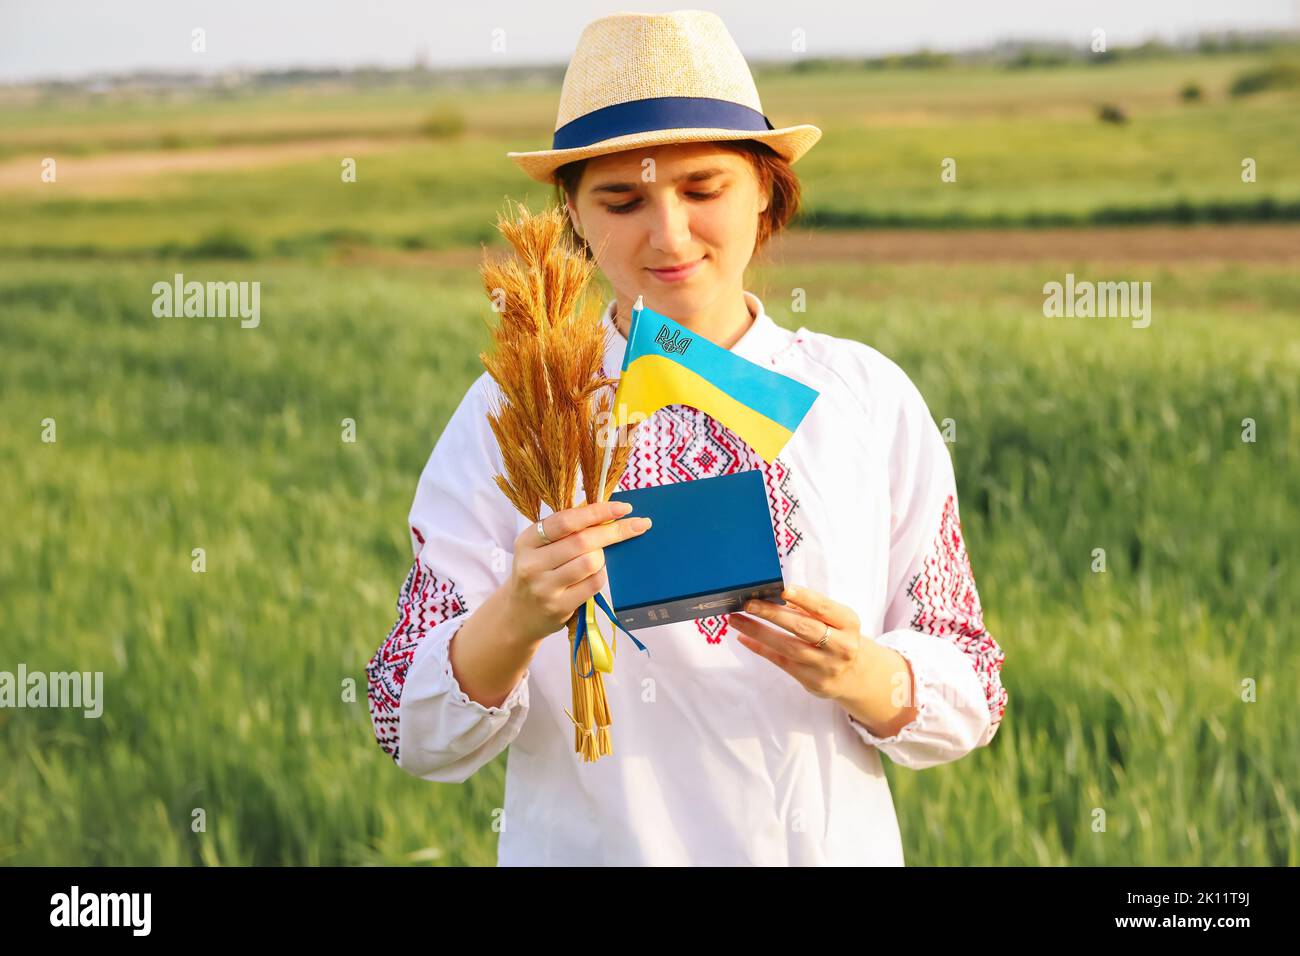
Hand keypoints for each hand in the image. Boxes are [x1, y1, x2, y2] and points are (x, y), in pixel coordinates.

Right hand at [505, 499, 651, 644]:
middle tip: (638, 525)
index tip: (623, 508)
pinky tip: (595, 574)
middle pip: (583, 541)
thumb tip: (608, 511)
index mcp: (527, 540)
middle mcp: (532, 563)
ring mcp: (544, 587)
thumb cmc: (538, 573)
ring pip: (591, 562)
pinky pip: (594, 584)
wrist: (518, 615)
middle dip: (615, 531)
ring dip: (603, 557)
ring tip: (598, 558)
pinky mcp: (558, 607)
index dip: (597, 512)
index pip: (566, 520)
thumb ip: (566, 529)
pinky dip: (601, 575)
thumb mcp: (540, 547)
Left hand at [731, 584, 864, 699]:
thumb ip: (810, 609)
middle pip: (802, 628)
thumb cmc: (837, 637)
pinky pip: (781, 661)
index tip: (781, 589)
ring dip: (758, 632)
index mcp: (848, 623)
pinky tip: (744, 637)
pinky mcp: (812, 681)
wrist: (854, 675)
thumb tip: (773, 595)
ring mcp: (826, 666)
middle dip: (772, 614)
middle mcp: (841, 646)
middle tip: (748, 603)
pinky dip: (760, 648)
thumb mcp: (835, 620)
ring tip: (736, 619)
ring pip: (788, 647)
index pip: (823, 608)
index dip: (803, 598)